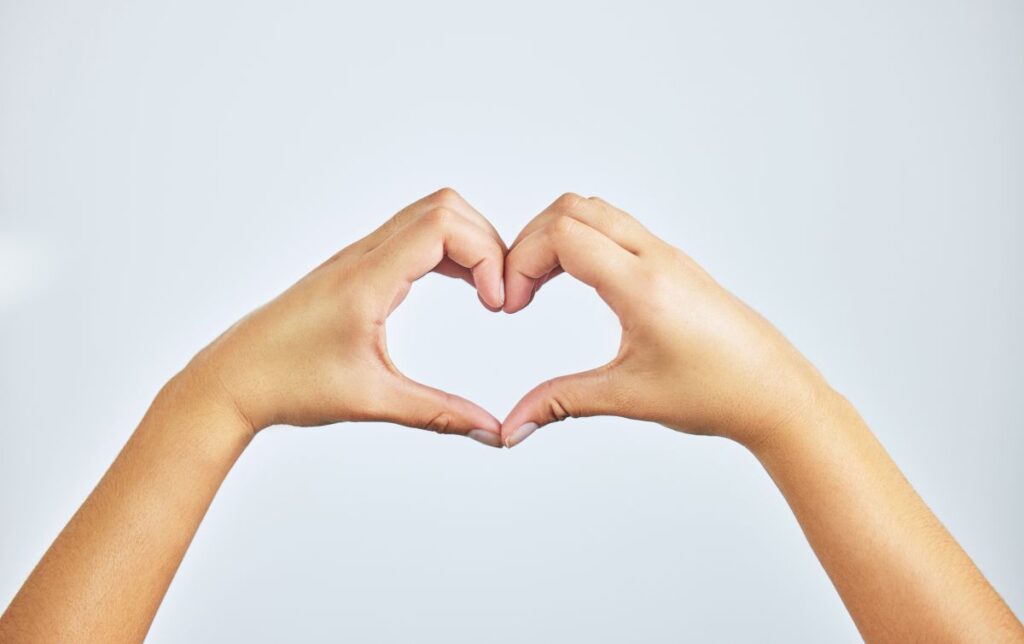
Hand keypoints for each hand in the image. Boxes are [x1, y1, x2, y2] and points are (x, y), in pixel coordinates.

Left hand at [187, 188, 506, 446]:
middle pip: (444, 207)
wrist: (231, 380)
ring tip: (486, 291)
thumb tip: (491, 431)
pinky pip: (411, 236)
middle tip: (499, 294)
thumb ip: (438, 413)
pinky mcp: (355, 269)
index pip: (443, 226)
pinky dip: (446, 251)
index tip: (496, 304)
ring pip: (428, 215)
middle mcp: (362, 257)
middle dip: (486, 242)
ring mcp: (357, 258)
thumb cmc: (287, 384)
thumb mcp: (372, 400)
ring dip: (467, 243)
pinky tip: (459, 286)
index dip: (485, 254)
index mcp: (367, 280)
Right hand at [500, 193, 830, 448]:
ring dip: (557, 236)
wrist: (774, 393)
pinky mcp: (674, 264)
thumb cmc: (716, 393)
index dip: (522, 260)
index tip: (512, 303)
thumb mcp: (628, 397)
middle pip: (573, 208)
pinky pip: (618, 228)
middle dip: (531, 241)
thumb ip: (561, 403)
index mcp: (642, 285)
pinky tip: (577, 283)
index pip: (563, 235)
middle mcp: (655, 259)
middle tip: (519, 289)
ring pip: (596, 211)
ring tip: (542, 285)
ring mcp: (667, 256)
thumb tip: (512, 427)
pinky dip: (583, 241)